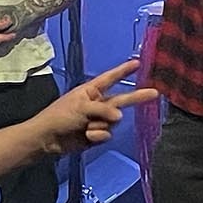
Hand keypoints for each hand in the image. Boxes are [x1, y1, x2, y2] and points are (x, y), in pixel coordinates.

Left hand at [26, 60, 156, 155]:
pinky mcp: (97, 135)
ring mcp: (98, 120)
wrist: (48, 139)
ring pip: (113, 122)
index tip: (137, 63)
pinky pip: (107, 134)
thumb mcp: (80, 107)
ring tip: (84, 127)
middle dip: (137, 97)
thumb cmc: (60, 116)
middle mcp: (97, 104)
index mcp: (91, 91)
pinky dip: (97, 136)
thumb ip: (102, 110)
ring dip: (99, 126)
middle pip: (121, 100)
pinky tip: (85, 136)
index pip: (110, 78)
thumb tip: (120, 117)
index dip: (123, 71)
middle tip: (155, 93)